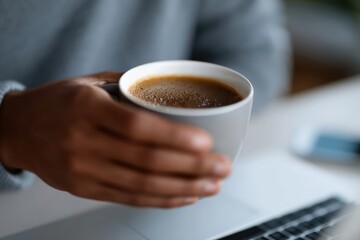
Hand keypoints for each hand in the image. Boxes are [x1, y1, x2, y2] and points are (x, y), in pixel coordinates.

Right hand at [0, 72, 231, 207]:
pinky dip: (161, 200)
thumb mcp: (90, 82)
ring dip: (183, 188)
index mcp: (87, 108)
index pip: (137, 127)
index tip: (206, 143)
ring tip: (211, 186)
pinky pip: (128, 198)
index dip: (175, 138)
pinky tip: (184, 196)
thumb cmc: (58, 102)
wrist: (17, 129)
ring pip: (142, 186)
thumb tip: (170, 93)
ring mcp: (83, 170)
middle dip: (192, 168)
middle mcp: (84, 142)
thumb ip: (129, 86)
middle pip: (147, 161)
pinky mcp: (84, 189)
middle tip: (221, 167)